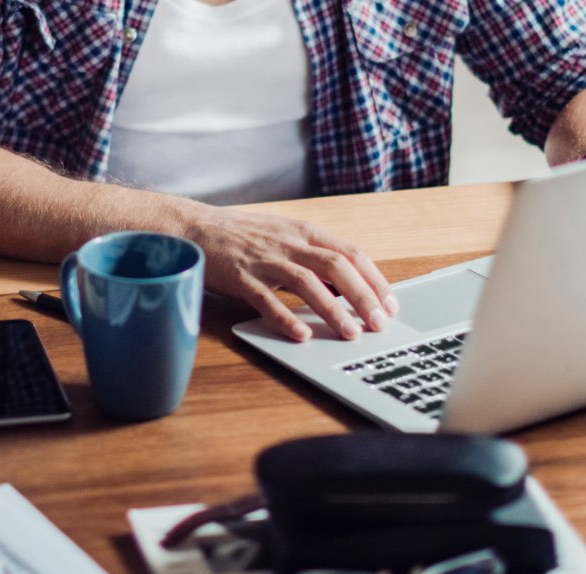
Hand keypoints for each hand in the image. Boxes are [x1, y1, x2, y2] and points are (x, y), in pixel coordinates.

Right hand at [183, 206, 398, 341]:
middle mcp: (289, 244)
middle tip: (379, 324)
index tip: (390, 304)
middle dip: (363, 297)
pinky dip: (286, 318)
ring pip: (307, 283)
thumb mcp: (284, 236)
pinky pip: (267, 299)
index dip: (375, 280)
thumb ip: (314, 256)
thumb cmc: (242, 236)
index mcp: (304, 233)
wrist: (195, 227)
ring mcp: (265, 260)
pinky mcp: (241, 277)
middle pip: (337, 267)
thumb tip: (347, 287)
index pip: (351, 254)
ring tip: (350, 334)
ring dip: (333, 310)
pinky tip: (301, 335)